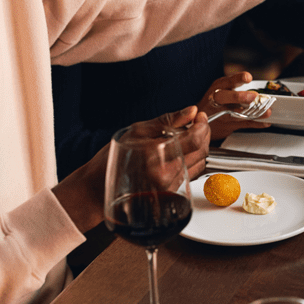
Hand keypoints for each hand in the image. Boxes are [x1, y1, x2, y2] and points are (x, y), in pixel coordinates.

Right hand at [53, 107, 209, 231]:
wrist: (99, 188)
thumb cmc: (113, 159)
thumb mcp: (137, 131)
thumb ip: (168, 121)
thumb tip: (191, 111)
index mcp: (155, 156)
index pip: (194, 139)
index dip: (203, 125)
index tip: (200, 117)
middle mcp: (165, 174)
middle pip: (201, 151)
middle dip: (204, 133)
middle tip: (197, 122)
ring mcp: (170, 186)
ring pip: (200, 162)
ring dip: (200, 146)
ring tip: (189, 135)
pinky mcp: (172, 193)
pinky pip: (192, 172)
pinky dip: (193, 158)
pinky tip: (183, 150)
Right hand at [197, 72, 271, 138]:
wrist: (201, 118)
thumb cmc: (216, 100)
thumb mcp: (223, 88)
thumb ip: (238, 87)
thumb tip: (260, 88)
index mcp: (219, 87)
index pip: (227, 81)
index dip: (238, 78)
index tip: (248, 77)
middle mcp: (217, 100)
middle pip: (224, 97)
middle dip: (239, 96)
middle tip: (253, 96)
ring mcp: (220, 114)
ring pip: (235, 114)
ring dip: (253, 113)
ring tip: (266, 112)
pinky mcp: (227, 125)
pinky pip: (242, 124)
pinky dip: (256, 123)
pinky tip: (265, 122)